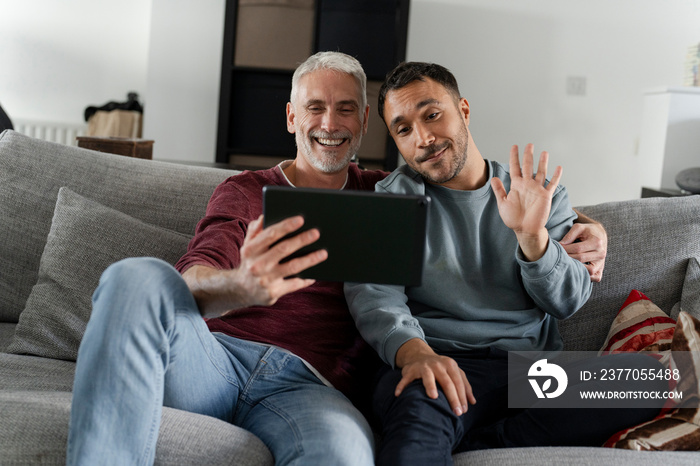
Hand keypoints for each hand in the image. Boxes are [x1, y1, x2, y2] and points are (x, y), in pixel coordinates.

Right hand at [233, 215, 327, 306]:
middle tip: (316, 233)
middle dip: (301, 240)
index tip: (301, 219)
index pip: (270, 234)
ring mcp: (265, 280)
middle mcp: (257, 265)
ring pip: (293, 267)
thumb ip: (256, 230)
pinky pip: (294, 284)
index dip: (286, 226)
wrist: (241, 290)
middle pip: (284, 249)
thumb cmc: (251, 261)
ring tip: (324, 253)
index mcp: (251, 250)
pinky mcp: (273, 293)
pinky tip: (316, 273)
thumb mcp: (248, 245)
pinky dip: (306, 279)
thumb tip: (265, 216)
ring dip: (310, 259)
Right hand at [394, 339, 475, 415]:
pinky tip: (398, 394)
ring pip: (428, 377)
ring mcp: (423, 367)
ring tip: (433, 397)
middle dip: (453, 398)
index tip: (464, 410)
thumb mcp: (454, 372)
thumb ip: (465, 386)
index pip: (458, 382)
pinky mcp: (411, 370)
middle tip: (456, 412)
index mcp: (450, 365)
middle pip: (447, 382)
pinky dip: (401, 386)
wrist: (419, 355)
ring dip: (430, 386)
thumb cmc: (440, 368)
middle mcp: (437, 364)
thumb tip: (473, 402)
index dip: (462, 396)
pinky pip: (406, 379)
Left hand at [491, 144, 561, 260]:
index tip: (514, 146)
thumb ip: (499, 191)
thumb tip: (493, 178)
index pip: (515, 167)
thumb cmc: (513, 219)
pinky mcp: (545, 196)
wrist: (525, 230)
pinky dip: (556, 176)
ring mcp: (537, 189)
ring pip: (540, 172)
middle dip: (528, 155)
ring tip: (544, 152)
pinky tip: (558, 167)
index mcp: (516, 186)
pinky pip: (552, 184)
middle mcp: (527, 185)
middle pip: (528, 166)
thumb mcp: (503, 204)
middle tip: (529, 144)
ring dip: (542, 162)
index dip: (514, 157)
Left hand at [560, 220, 607, 281]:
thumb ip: (570, 235)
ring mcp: (602, 262)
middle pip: (581, 259)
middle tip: (559, 256)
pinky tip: (577, 271)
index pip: (578, 248)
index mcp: (596, 242)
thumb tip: (561, 244)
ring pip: (589, 270)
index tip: (557, 248)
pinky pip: (596, 277)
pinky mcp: (601, 269)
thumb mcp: (579, 227)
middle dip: (567, 257)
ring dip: (576, 268)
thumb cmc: (587, 231)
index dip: (565, 249)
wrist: (599, 235)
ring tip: (567, 263)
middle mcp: (601, 253)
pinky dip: (587, 277)